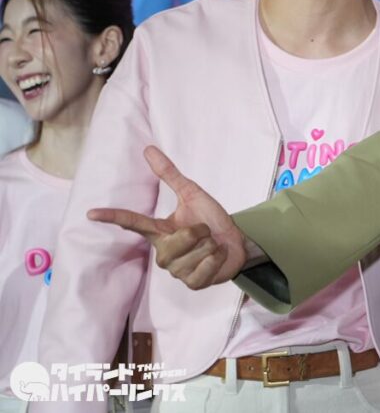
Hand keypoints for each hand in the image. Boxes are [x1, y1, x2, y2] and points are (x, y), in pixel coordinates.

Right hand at [88, 146, 249, 288]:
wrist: (235, 242)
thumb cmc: (211, 220)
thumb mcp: (192, 194)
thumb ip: (170, 175)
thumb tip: (148, 149)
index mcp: (159, 231)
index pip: (133, 222)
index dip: (113, 216)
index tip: (91, 212)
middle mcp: (163, 252)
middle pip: (180, 239)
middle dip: (201, 231)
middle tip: (206, 232)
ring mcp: (176, 271)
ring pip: (196, 252)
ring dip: (211, 245)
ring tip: (211, 246)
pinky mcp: (192, 283)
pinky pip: (205, 268)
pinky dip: (217, 258)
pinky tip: (215, 258)